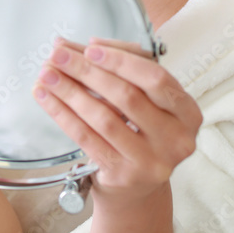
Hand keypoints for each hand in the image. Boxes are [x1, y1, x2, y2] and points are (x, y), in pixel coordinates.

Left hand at [32, 36, 202, 201]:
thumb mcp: (143, 98)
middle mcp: (175, 139)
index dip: (121, 60)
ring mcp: (150, 161)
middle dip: (87, 71)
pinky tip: (46, 97)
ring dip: (70, 91)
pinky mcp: (123, 174)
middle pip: (127, 96)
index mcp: (187, 113)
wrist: (137, 187)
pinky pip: (86, 138)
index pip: (156, 78)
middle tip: (58, 55)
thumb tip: (83, 46)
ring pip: (103, 117)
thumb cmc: (140, 131)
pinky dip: (62, 113)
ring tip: (47, 74)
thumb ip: (120, 66)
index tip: (90, 48)